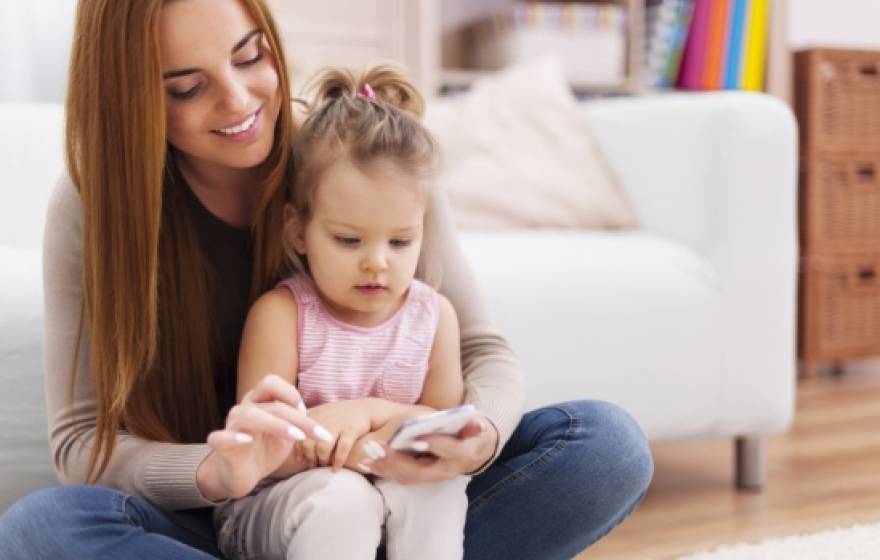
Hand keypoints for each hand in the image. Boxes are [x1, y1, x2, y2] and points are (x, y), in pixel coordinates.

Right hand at [198, 375, 331, 500]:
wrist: (240, 475)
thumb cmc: (264, 449)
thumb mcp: (286, 434)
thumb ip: (296, 420)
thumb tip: (304, 410)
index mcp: (259, 401)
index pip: (271, 383)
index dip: (290, 392)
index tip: (306, 412)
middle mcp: (244, 409)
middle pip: (270, 404)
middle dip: (297, 418)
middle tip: (318, 434)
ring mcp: (231, 426)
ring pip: (249, 415)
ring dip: (276, 424)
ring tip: (297, 436)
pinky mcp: (220, 446)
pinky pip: (219, 437)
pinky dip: (232, 437)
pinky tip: (246, 440)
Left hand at [299, 399, 374, 470]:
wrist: (365, 409)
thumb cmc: (340, 416)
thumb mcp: (322, 414)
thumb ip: (308, 424)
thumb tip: (293, 441)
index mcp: (314, 415)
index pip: (299, 434)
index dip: (298, 449)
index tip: (299, 459)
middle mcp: (324, 418)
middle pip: (308, 443)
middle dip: (310, 457)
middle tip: (312, 466)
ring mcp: (338, 424)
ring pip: (323, 447)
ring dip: (322, 460)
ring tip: (324, 467)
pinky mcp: (351, 429)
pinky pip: (342, 449)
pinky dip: (338, 461)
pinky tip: (336, 469)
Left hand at [362, 414, 498, 483]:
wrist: (474, 450)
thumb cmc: (472, 432)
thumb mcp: (477, 425)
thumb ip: (474, 425)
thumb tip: (477, 425)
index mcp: (462, 455)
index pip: (450, 451)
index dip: (435, 445)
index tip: (418, 437)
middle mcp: (446, 470)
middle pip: (420, 471)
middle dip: (398, 461)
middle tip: (380, 448)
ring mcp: (433, 476)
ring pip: (408, 477)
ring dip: (386, 468)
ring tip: (368, 457)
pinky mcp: (422, 477)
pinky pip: (401, 477)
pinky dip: (384, 469)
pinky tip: (367, 462)